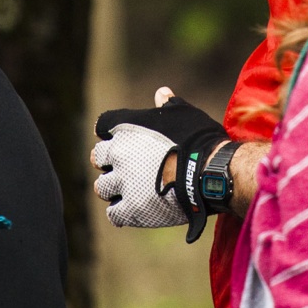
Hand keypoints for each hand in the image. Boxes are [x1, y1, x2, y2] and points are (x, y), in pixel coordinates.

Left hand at [92, 87, 231, 240]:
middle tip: (124, 167)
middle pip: (98, 158)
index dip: (111, 133)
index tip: (123, 139)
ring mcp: (122, 182)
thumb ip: (167, 104)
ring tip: (127, 190)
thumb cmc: (198, 138)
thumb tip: (160, 93)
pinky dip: (120, 213)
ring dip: (112, 188)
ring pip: (102, 187)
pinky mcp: (130, 209)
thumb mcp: (183, 113)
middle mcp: (118, 153)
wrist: (209, 172)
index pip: (102, 126)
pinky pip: (113, 214)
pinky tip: (131, 210)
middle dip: (108, 162)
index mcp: (126, 127)